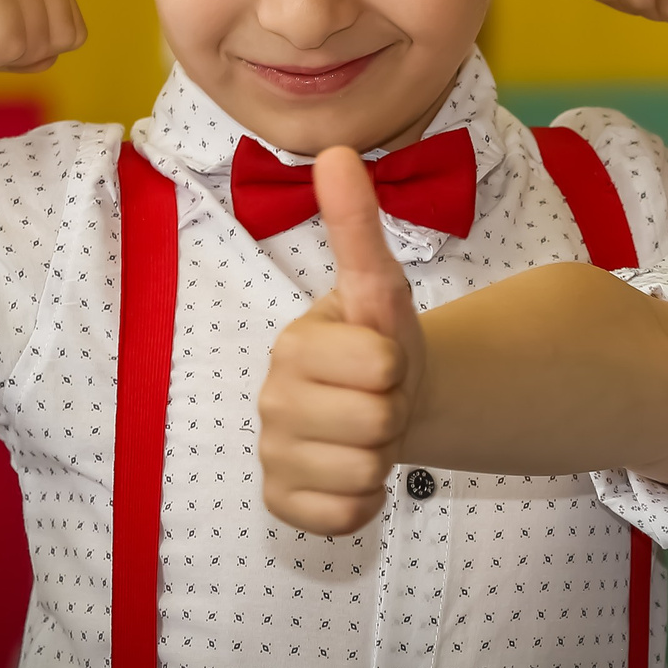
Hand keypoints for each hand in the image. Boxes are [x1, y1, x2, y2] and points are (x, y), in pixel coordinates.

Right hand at [257, 150, 424, 534]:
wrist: (383, 400)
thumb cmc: (377, 338)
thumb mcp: (377, 283)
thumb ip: (357, 224)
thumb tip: (337, 151)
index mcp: (292, 346)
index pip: (381, 364)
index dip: (397, 363)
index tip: (378, 356)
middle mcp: (270, 402)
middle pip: (377, 423)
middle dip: (392, 412)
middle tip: (374, 398)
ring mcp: (272, 455)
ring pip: (364, 472)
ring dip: (381, 456)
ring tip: (364, 431)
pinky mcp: (282, 504)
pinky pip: (345, 516)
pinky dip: (364, 499)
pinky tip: (351, 468)